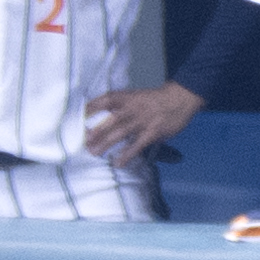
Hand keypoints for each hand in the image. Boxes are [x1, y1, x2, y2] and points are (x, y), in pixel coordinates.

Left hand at [85, 83, 201, 159]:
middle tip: (84, 140)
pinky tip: (119, 162)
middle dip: (97, 130)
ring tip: (94, 152)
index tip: (79, 115)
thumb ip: (122, 105)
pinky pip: (138, 145)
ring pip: (122, 132)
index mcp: (128, 97)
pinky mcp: (153, 133)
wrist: (180, 99)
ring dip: (107, 143)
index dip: (93, 106)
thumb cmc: (155, 100)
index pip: (107, 99)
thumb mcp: (137, 97)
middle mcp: (134, 108)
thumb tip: (103, 116)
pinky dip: (128, 154)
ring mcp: (143, 121)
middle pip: (112, 119)